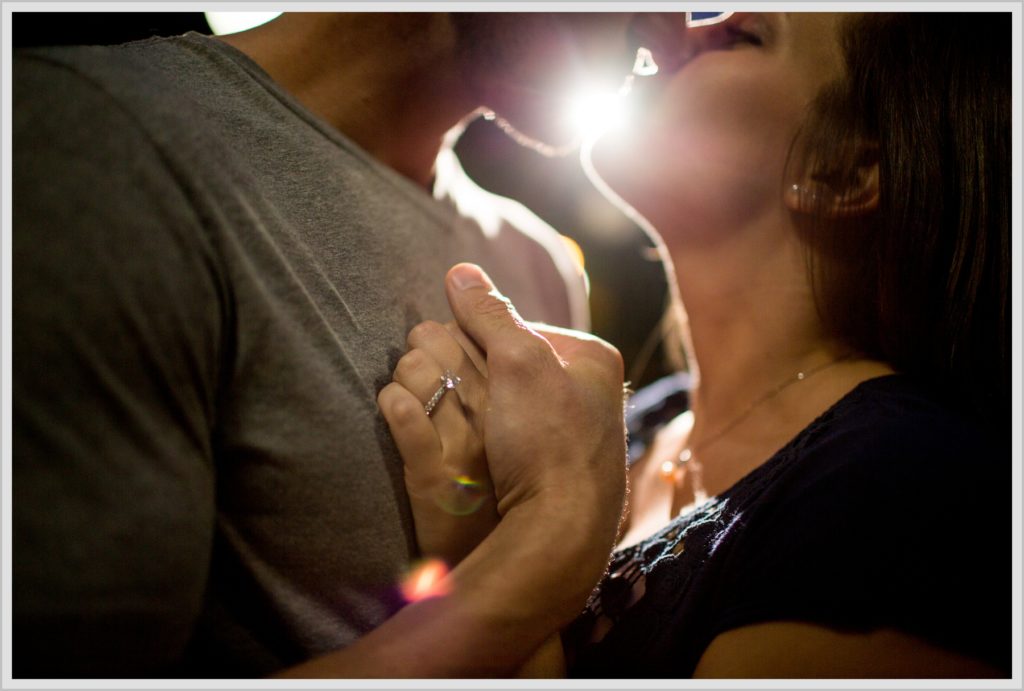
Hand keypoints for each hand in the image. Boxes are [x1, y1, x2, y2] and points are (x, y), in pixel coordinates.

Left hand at [379, 320, 498, 565]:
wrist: (497, 559)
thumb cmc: (497, 485)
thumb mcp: (508, 427)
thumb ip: (492, 376)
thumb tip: (460, 331)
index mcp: (516, 398)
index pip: (474, 332)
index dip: (451, 336)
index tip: (447, 356)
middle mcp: (496, 416)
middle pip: (443, 342)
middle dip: (422, 348)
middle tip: (420, 374)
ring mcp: (465, 446)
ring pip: (420, 371)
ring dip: (402, 376)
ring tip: (404, 395)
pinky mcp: (434, 477)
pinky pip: (405, 417)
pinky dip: (392, 404)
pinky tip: (393, 408)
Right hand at [440, 263, 627, 591]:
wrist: (560, 531)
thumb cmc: (547, 439)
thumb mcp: (517, 361)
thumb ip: (488, 313)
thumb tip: (459, 271)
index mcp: (593, 359)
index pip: (517, 329)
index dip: (479, 340)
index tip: (456, 360)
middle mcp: (591, 393)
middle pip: (510, 365)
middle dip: (478, 374)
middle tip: (454, 392)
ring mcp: (574, 434)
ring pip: (505, 402)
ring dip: (477, 407)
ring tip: (457, 423)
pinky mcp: (556, 470)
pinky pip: (508, 438)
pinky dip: (487, 440)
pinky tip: (475, 454)